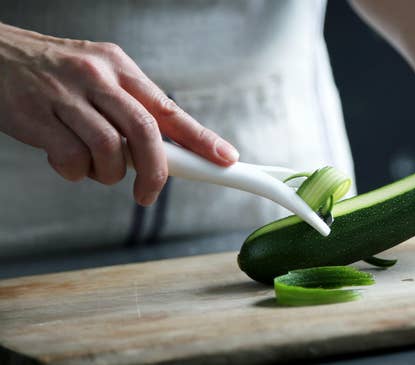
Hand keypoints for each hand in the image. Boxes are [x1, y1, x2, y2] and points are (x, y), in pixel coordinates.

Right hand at [0, 23, 238, 205]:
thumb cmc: (53, 73)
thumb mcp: (98, 76)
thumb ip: (129, 107)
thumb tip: (168, 149)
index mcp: (119, 68)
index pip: (169, 109)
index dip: (201, 138)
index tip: (224, 159)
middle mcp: (97, 78)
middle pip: (146, 132)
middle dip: (156, 171)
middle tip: (150, 194)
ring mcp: (65, 96)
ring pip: (109, 150)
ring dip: (108, 174)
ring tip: (95, 168)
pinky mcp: (35, 117)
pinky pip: (70, 159)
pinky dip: (74, 172)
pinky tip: (65, 161)